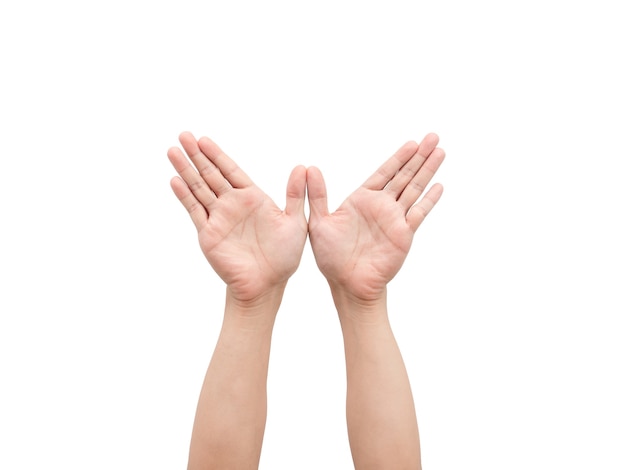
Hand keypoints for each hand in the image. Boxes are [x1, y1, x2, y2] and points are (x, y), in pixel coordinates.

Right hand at [168, 132, 306, 303]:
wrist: (266, 285)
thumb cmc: (283, 257)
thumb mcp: (295, 222)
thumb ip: (295, 195)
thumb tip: (303, 167)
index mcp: (252, 198)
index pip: (231, 170)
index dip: (217, 155)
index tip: (204, 139)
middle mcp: (232, 204)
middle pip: (211, 174)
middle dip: (197, 155)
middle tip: (183, 135)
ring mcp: (218, 218)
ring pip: (199, 188)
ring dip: (186, 170)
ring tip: (173, 151)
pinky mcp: (208, 233)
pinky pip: (195, 211)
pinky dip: (185, 195)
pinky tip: (175, 180)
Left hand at [307, 133, 444, 302]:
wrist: (347, 284)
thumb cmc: (331, 258)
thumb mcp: (319, 223)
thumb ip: (317, 195)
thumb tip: (308, 168)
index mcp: (362, 199)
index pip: (384, 172)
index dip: (399, 157)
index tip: (411, 143)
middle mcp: (381, 206)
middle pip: (404, 175)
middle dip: (419, 156)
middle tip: (433, 137)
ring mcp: (394, 219)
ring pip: (414, 189)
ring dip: (428, 171)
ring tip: (440, 152)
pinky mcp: (403, 234)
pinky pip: (419, 213)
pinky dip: (429, 200)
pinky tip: (439, 186)